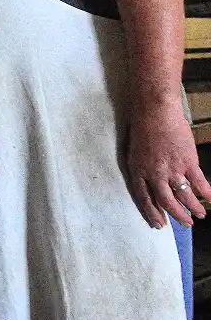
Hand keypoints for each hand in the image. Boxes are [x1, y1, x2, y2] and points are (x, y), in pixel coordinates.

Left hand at [127, 101, 209, 228]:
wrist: (155, 111)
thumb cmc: (141, 127)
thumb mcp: (133, 151)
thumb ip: (140, 168)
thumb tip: (149, 183)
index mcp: (138, 171)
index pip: (144, 198)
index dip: (152, 213)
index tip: (159, 224)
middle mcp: (155, 174)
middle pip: (166, 202)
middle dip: (177, 216)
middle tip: (185, 224)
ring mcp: (173, 169)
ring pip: (185, 197)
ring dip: (193, 208)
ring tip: (199, 215)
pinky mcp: (189, 163)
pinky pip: (200, 183)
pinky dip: (207, 193)